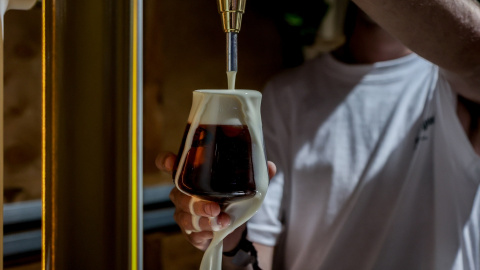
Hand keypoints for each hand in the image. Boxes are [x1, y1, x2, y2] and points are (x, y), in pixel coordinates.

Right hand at [156, 152, 276, 250]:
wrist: (234, 224)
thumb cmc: (233, 197)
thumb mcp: (245, 185)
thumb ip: (255, 175)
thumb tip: (269, 167)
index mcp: (192, 176)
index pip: (169, 165)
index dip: (167, 162)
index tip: (172, 162)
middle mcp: (183, 193)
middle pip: (178, 195)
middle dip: (196, 202)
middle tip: (214, 207)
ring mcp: (184, 213)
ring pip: (184, 216)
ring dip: (203, 220)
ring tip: (221, 221)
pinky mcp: (189, 231)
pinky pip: (191, 233)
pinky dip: (205, 233)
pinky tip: (216, 231)